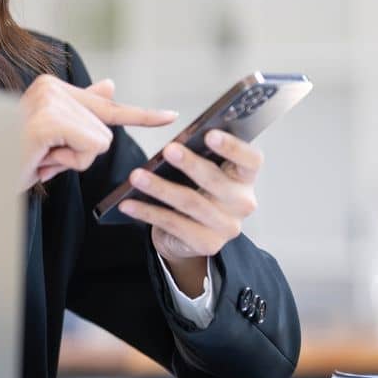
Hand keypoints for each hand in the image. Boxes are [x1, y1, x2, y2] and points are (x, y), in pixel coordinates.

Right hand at [18, 75, 178, 191]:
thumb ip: (81, 114)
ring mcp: (49, 102)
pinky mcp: (49, 122)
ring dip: (72, 161)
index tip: (171, 116)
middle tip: (44, 157)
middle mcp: (51, 87)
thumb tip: (110, 85)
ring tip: (40, 158)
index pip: (106, 105)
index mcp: (52, 88)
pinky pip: (90, 148)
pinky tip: (42, 159)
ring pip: (99, 143)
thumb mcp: (53, 138)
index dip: (141, 115)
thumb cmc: (13, 156)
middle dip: (79, 155)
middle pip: (104, 131)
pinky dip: (70, 162)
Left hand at [117, 130, 262, 263]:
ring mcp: (227, 226)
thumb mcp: (201, 172)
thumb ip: (197, 155)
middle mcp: (242, 203)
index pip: (250, 160)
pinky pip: (173, 224)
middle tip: (168, 150)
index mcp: (244, 178)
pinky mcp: (207, 243)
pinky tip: (127, 203)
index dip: (232, 147)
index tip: (210, 134)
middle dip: (190, 164)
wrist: (189, 234)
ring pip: (190, 202)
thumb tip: (175, 142)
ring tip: (136, 176)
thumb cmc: (196, 191)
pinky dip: (147, 212)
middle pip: (216, 181)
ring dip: (160, 188)